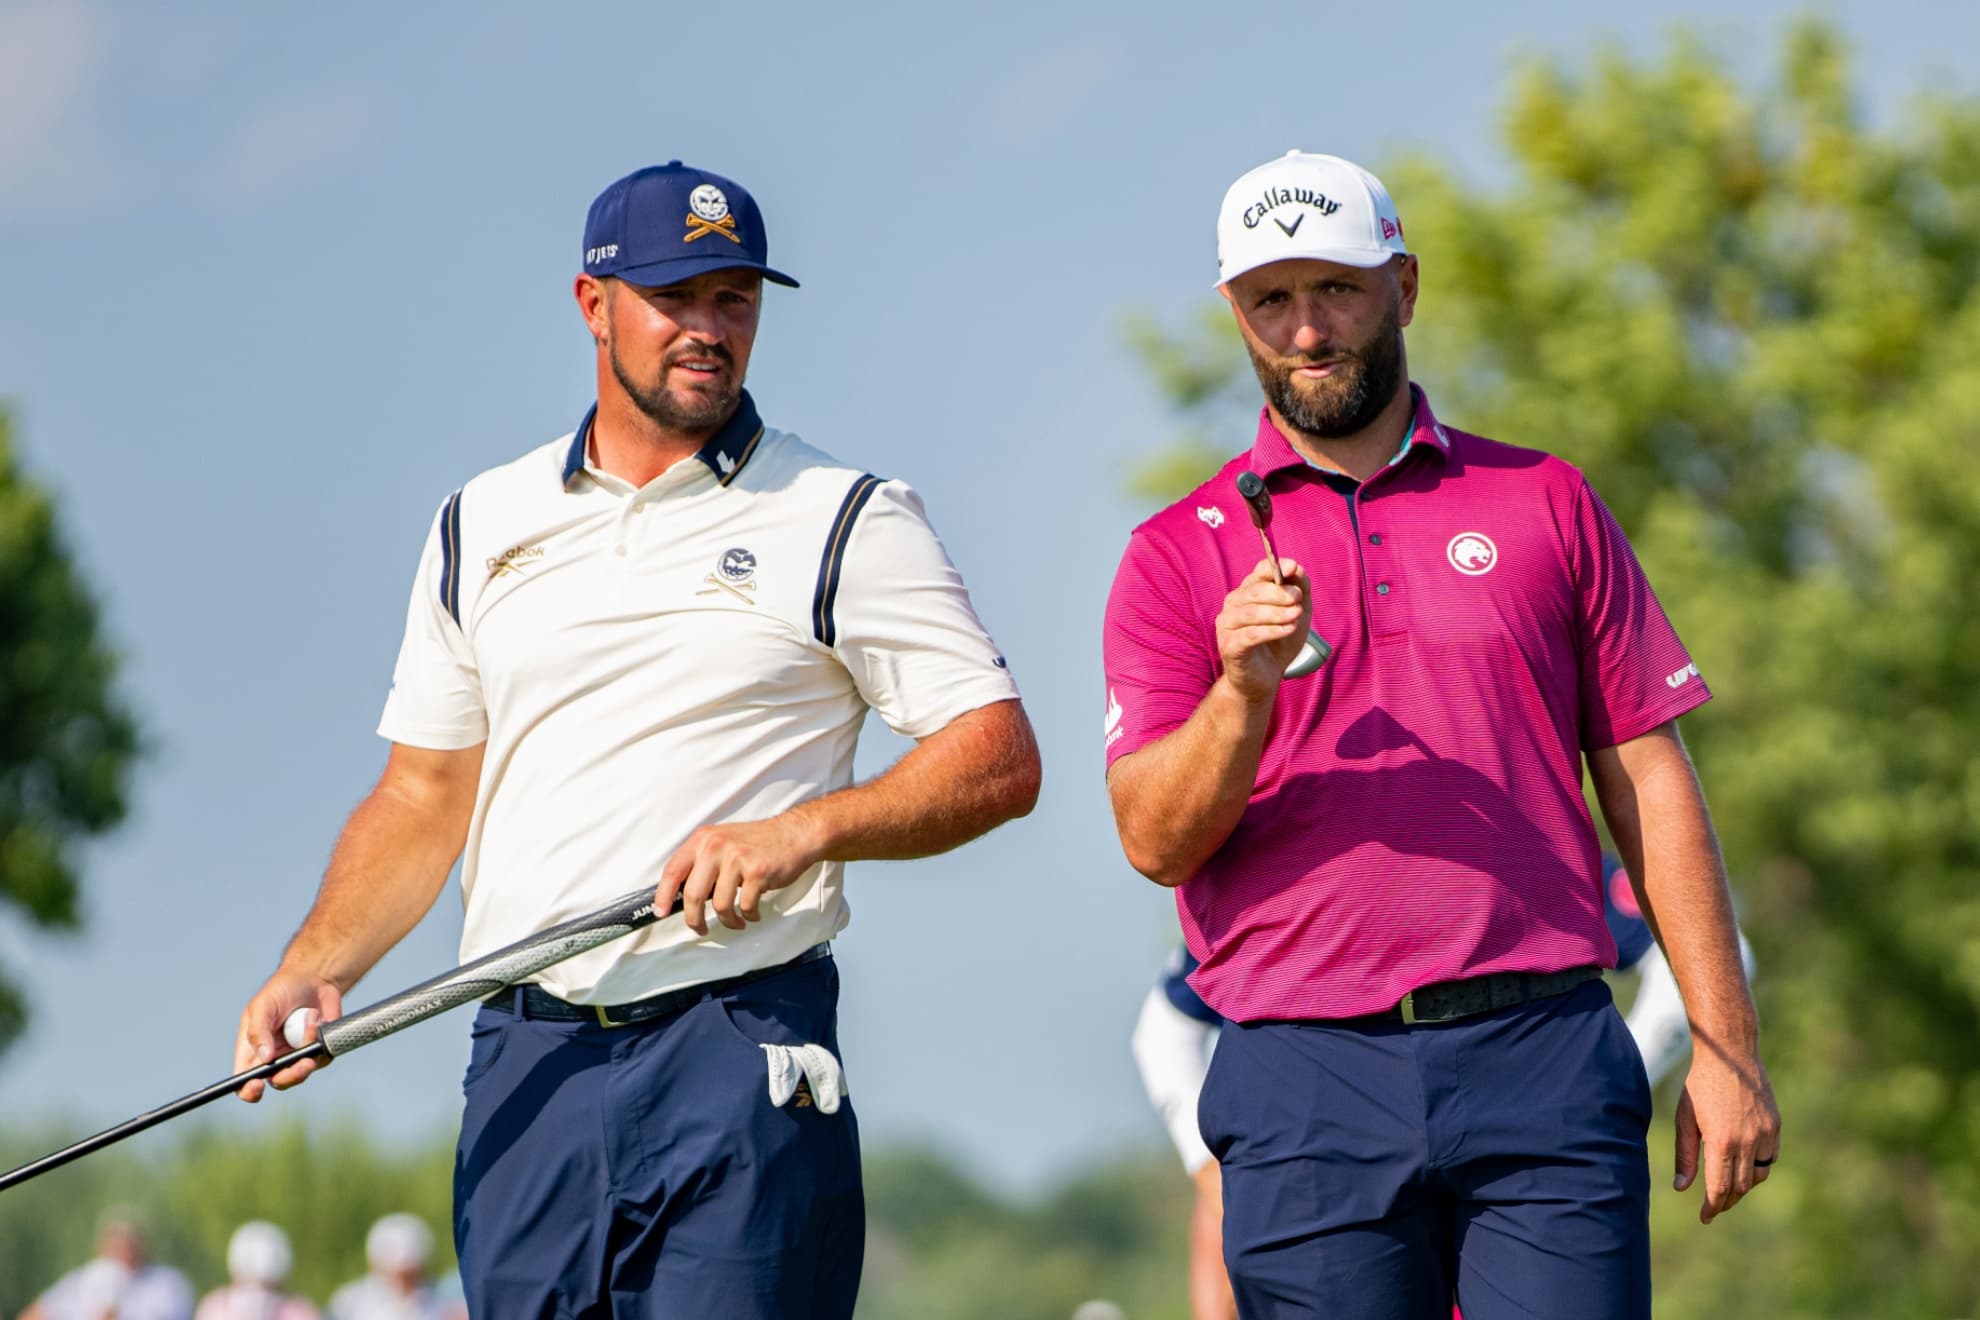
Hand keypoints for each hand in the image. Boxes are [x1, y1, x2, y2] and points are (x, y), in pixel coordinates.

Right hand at [233, 971, 342, 1101]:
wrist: (313, 978)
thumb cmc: (280, 991)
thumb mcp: (263, 1006)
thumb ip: (258, 1031)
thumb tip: (265, 1058)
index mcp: (252, 1051)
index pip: (245, 1082)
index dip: (248, 1090)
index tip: (257, 1086)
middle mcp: (274, 1059)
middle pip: (279, 1082)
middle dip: (291, 1076)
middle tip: (303, 1063)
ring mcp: (297, 1056)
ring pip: (302, 1072)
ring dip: (308, 1050)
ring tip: (311, 1020)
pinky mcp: (318, 1051)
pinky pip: (322, 1057)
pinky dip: (320, 1038)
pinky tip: (317, 1018)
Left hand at [656, 812, 825, 935]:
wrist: (793, 834)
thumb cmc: (757, 842)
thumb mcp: (722, 841)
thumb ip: (702, 862)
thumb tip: (682, 895)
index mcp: (703, 839)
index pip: (673, 870)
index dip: (663, 896)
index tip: (662, 912)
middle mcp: (717, 846)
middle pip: (693, 894)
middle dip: (695, 920)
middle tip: (701, 928)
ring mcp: (737, 858)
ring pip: (720, 905)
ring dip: (728, 921)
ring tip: (736, 921)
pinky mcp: (758, 872)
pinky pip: (745, 906)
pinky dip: (749, 915)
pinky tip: (753, 912)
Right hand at [1215, 558, 1313, 704]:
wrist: (1265, 677)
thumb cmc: (1280, 641)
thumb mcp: (1298, 612)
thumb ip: (1300, 588)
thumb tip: (1297, 568)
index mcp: (1248, 592)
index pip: (1258, 573)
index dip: (1274, 568)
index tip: (1293, 568)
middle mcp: (1233, 605)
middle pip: (1253, 592)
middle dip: (1278, 593)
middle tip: (1298, 599)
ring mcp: (1227, 625)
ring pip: (1250, 613)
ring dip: (1276, 612)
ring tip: (1296, 615)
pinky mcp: (1228, 646)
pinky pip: (1248, 635)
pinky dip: (1270, 631)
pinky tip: (1287, 630)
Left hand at [1673, 1044, 1779, 1222]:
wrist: (1731, 1054)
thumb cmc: (1700, 1085)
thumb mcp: (1685, 1118)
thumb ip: (1685, 1155)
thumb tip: (1682, 1187)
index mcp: (1721, 1141)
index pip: (1719, 1188)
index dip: (1713, 1207)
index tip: (1705, 1217)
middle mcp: (1748, 1141)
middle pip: (1740, 1186)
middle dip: (1726, 1201)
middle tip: (1714, 1208)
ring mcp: (1766, 1134)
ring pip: (1758, 1176)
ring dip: (1743, 1187)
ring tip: (1727, 1189)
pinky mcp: (1776, 1127)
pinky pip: (1770, 1159)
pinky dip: (1757, 1168)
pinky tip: (1743, 1167)